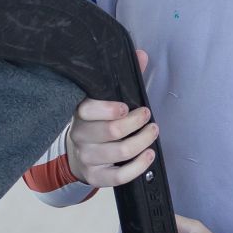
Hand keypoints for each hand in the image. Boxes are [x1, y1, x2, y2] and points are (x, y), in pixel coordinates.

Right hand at [66, 51, 155, 186]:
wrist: (80, 154)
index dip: (108, 108)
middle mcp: (80, 135)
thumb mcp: (107, 98)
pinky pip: (119, 177)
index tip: (126, 106)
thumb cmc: (98, 121)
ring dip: (142, 141)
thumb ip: (124, 77)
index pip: (87, 109)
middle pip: (111, 131)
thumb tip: (141, 55)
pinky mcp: (94, 176)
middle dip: (136, 122)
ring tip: (153, 132)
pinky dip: (138, 167)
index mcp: (80, 112)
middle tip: (148, 116)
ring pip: (119, 152)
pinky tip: (149, 155)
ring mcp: (86, 157)